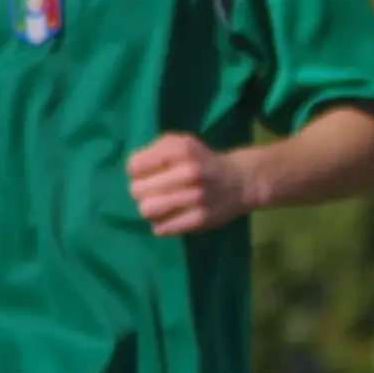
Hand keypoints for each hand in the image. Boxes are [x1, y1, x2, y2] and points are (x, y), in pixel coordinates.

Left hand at [128, 132, 258, 235]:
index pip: (135, 166)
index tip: (148, 173)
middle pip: (137, 190)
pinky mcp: (201, 219)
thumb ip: (154, 151)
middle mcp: (190, 171)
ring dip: (149, 209)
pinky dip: (161, 224)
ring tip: (160, 205)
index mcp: (181, 149)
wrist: (240, 181)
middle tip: (154, 191)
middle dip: (141, 192)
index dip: (137, 171)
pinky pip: (162, 228)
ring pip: (147, 210)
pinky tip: (171, 217)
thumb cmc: (201, 161)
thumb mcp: (180, 143)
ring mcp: (197, 197)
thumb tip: (133, 172)